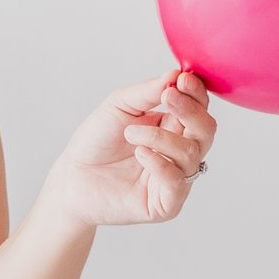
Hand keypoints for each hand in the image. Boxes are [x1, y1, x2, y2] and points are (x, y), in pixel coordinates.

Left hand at [51, 67, 217, 229]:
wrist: (71, 177)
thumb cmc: (96, 141)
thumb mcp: (119, 106)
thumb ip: (148, 92)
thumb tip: (176, 74)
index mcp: (173, 126)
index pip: (199, 107)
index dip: (196, 92)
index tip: (182, 79)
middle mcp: (178, 152)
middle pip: (206, 130)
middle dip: (191, 111)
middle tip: (169, 97)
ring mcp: (175, 178)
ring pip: (191, 154)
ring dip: (161, 137)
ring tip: (130, 133)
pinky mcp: (165, 204)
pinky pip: (178, 182)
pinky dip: (161, 164)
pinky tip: (140, 154)